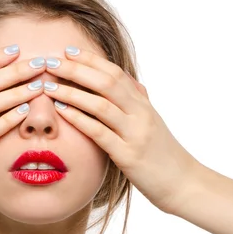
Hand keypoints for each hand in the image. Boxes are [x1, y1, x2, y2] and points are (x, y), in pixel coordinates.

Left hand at [43, 48, 202, 213]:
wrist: (184, 184)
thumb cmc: (163, 156)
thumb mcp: (152, 124)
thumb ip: (139, 103)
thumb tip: (130, 84)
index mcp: (143, 105)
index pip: (115, 73)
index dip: (91, 59)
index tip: (68, 50)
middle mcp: (141, 114)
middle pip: (107, 82)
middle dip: (76, 69)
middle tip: (51, 61)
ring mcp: (135, 134)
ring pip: (101, 104)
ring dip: (72, 93)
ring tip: (49, 86)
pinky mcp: (128, 155)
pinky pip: (100, 133)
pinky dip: (79, 119)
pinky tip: (62, 111)